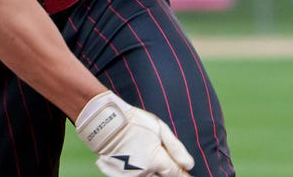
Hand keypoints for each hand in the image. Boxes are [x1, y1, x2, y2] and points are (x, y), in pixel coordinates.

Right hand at [75, 91, 193, 176]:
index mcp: (157, 161)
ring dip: (152, 172)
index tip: (185, 172)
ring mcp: (131, 176)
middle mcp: (145, 173)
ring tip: (146, 155)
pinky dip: (139, 172)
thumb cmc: (133, 122)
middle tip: (160, 158)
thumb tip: (189, 165)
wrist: (103, 123)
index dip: (183, 174)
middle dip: (166, 172)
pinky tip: (134, 159)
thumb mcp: (159, 128)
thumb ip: (176, 148)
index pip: (177, 174)